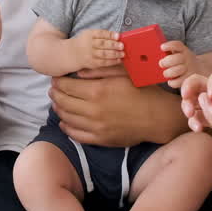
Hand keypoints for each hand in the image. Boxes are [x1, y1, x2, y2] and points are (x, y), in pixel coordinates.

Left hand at [50, 72, 164, 146]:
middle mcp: (93, 110)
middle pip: (63, 102)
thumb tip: (77, 72)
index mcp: (98, 91)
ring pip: (67, 118)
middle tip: (53, 89)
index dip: (58, 81)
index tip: (56, 78)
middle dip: (55, 94)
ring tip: (57, 103)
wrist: (158, 117)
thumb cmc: (142, 90)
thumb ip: (99, 70)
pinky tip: (64, 122)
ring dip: (58, 109)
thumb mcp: (123, 72)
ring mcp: (96, 127)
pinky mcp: (101, 139)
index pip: (67, 86)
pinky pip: (76, 135)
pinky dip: (67, 128)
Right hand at [68, 29, 123, 70]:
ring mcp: (90, 54)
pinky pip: (103, 63)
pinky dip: (112, 61)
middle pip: (102, 44)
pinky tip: (119, 60)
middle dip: (113, 45)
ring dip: (114, 54)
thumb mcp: (89, 34)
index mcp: (89, 34)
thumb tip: (118, 36)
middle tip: (122, 46)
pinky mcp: (92, 63)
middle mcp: (89, 44)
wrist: (72, 53)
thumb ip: (102, 34)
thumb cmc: (85, 42)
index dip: (109, 35)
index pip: (100, 33)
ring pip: (103, 54)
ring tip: (123, 53)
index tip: (118, 36)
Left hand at [157, 40, 197, 88]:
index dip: (169, 45)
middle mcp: (187, 58)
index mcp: (183, 50)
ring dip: (168, 72)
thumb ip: (169, 52)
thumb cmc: (182, 61)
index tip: (162, 47)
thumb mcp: (179, 53)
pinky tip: (170, 80)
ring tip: (165, 73)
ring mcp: (189, 69)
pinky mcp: (188, 79)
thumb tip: (151, 54)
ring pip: (177, 70)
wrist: (199, 69)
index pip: (178, 45)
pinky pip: (178, 82)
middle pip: (177, 58)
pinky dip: (172, 82)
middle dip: (166, 62)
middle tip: (161, 64)